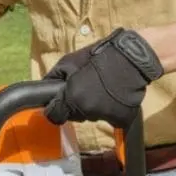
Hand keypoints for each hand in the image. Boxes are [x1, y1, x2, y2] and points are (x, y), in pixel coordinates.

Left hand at [43, 28, 163, 126]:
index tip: (61, 101)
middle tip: (86, 87)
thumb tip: (44, 86)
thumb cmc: (98, 56)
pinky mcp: (121, 119)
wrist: (130, 58)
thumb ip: (54, 76)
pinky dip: (111, 110)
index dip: (56, 108)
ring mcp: (104, 117)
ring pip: (92, 116)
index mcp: (72, 99)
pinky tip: (114, 95)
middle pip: (75, 115)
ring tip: (102, 89)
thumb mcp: (69, 61)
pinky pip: (110, 118)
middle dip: (76, 104)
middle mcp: (86, 112)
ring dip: (94, 107)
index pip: (54, 116)